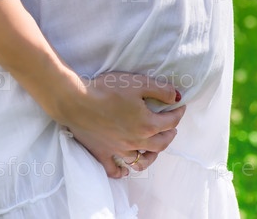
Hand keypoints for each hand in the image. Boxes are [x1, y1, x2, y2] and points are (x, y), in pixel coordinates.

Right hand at [60, 72, 185, 177]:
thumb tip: (177, 97)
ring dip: (152, 156)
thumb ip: (161, 90)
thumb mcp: (138, 83)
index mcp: (147, 125)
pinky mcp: (102, 153)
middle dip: (169, 135)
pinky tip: (125, 171)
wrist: (76, 101)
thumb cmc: (107, 89)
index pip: (170, 122)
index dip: (178, 113)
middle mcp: (136, 141)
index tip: (180, 106)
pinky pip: (114, 170)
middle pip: (161, 144)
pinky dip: (121, 172)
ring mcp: (118, 150)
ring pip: (141, 161)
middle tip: (172, 127)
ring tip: (154, 149)